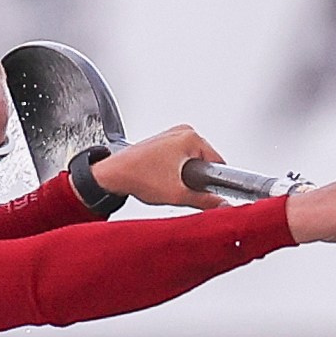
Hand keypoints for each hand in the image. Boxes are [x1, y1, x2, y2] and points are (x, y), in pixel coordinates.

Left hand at [87, 125, 229, 209]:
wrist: (113, 175)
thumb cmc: (138, 176)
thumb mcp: (177, 194)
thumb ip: (205, 201)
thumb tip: (222, 205)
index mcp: (191, 137)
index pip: (219, 162)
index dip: (214, 182)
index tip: (205, 191)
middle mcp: (183, 131)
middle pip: (206, 161)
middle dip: (197, 178)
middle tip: (179, 186)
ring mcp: (173, 134)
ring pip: (193, 161)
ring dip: (186, 174)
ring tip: (168, 180)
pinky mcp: (165, 140)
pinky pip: (182, 158)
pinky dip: (177, 169)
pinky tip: (163, 176)